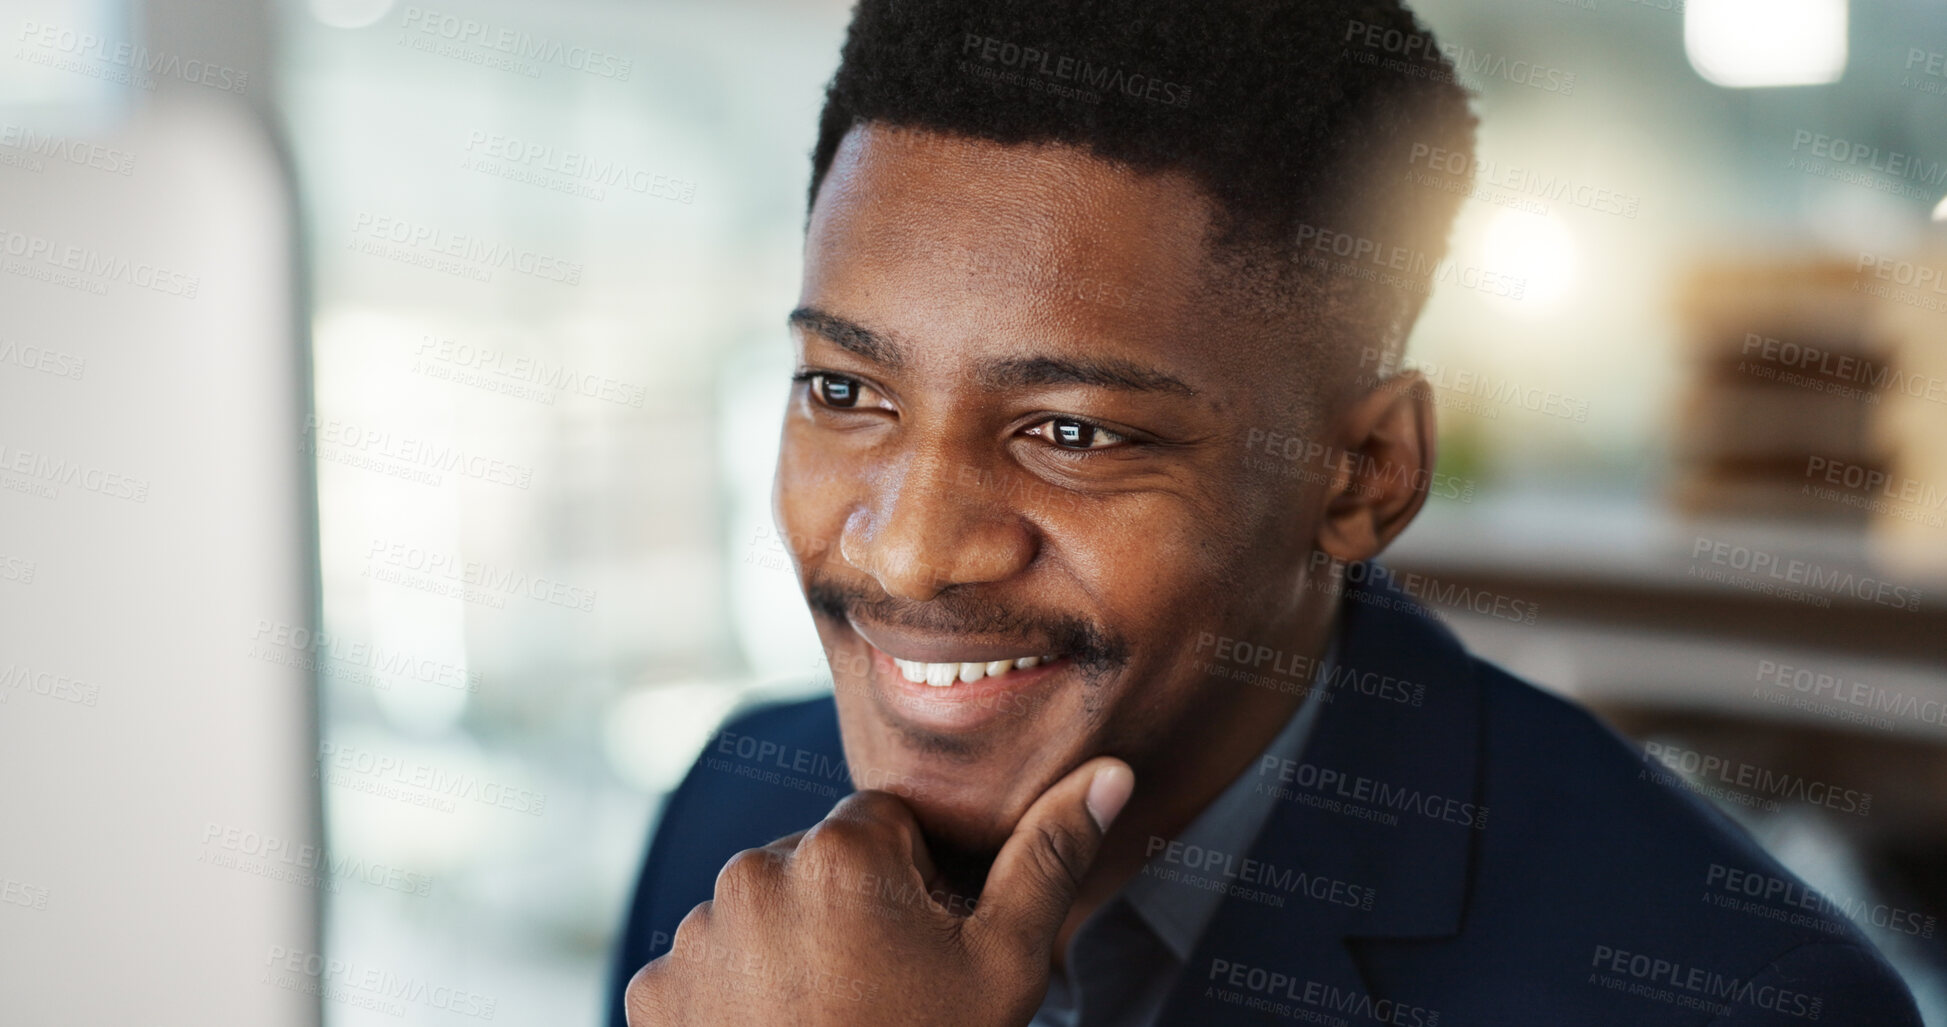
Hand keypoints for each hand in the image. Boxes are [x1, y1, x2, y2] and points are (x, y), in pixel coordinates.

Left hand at [624, 756, 1134, 1026]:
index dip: (913, 885)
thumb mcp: (1004, 966)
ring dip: (788, 948)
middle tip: (880, 992)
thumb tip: (1110, 775)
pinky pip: (705, 966)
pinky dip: (733, 994)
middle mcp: (750, 874)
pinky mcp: (651, 993)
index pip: (883, 825)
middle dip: (846, 910)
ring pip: (759, 913)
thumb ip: (1048, 858)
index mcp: (838, 852)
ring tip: (828, 1018)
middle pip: (816, 864)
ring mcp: (692, 937)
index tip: (921, 948)